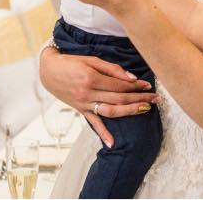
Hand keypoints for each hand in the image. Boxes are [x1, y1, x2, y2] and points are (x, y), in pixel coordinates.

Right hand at [38, 48, 158, 147]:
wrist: (48, 71)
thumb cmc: (71, 62)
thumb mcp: (91, 59)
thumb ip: (111, 69)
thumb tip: (131, 78)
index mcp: (91, 78)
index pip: (119, 84)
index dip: (135, 85)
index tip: (148, 85)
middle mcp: (88, 93)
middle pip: (119, 98)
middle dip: (138, 98)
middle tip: (155, 99)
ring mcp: (84, 104)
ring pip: (110, 111)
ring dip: (129, 111)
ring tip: (145, 110)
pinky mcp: (80, 110)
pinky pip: (93, 123)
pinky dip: (103, 134)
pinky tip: (112, 144)